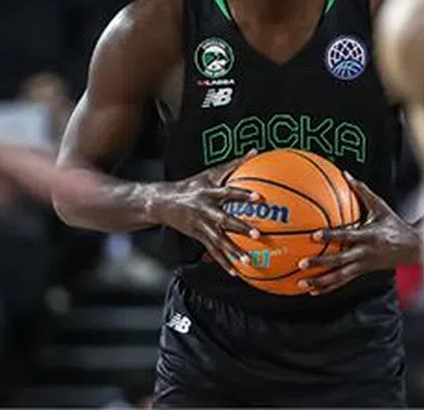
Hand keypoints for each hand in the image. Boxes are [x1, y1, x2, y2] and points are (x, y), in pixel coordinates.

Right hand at [153, 151, 263, 271]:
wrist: (164, 203)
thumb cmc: (192, 185)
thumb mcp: (210, 173)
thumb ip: (234, 164)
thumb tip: (256, 151)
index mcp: (210, 193)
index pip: (229, 192)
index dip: (243, 194)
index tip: (259, 198)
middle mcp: (206, 210)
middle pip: (225, 220)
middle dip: (240, 228)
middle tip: (257, 234)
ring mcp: (202, 226)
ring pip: (219, 241)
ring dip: (233, 251)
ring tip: (248, 261)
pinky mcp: (199, 237)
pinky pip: (213, 252)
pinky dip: (223, 262)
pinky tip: (235, 272)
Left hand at [298, 174, 420, 294]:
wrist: (413, 249)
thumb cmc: (394, 225)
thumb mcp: (381, 207)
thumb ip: (362, 192)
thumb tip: (346, 174)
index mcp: (370, 236)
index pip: (348, 236)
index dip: (332, 236)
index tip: (316, 235)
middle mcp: (365, 253)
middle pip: (340, 260)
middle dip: (321, 263)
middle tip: (303, 262)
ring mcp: (363, 265)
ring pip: (339, 276)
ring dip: (320, 281)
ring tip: (302, 283)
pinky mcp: (362, 272)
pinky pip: (343, 281)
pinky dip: (328, 287)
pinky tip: (313, 291)